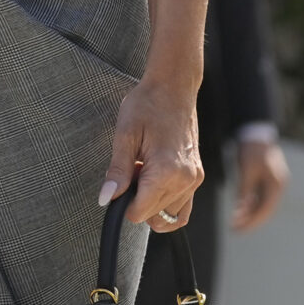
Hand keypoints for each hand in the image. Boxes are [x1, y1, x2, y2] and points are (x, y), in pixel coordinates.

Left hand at [99, 76, 202, 231]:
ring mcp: (194, 180)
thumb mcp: (124, 135)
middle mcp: (185, 180)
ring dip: (151, 202)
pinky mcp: (197, 176)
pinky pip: (182, 207)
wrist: (173, 88)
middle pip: (153, 216)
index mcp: (166, 172)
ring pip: (168, 215)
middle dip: (136, 199)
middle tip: (132, 169)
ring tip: (143, 172)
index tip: (119, 181)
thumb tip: (106, 199)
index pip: (139, 213)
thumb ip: (117, 171)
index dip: (122, 202)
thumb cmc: (147, 105)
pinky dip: (166, 204)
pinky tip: (154, 184)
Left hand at [231, 132, 288, 232]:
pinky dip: (251, 204)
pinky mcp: (268, 180)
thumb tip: (240, 208)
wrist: (256, 133)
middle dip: (251, 221)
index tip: (237, 228)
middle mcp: (278, 187)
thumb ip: (244, 189)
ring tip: (235, 222)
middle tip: (235, 230)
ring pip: (262, 205)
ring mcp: (274, 184)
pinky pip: (260, 197)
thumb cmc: (251, 150)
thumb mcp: (246, 169)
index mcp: (276, 185)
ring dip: (250, 214)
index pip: (264, 210)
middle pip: (265, 210)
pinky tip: (240, 209)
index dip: (251, 222)